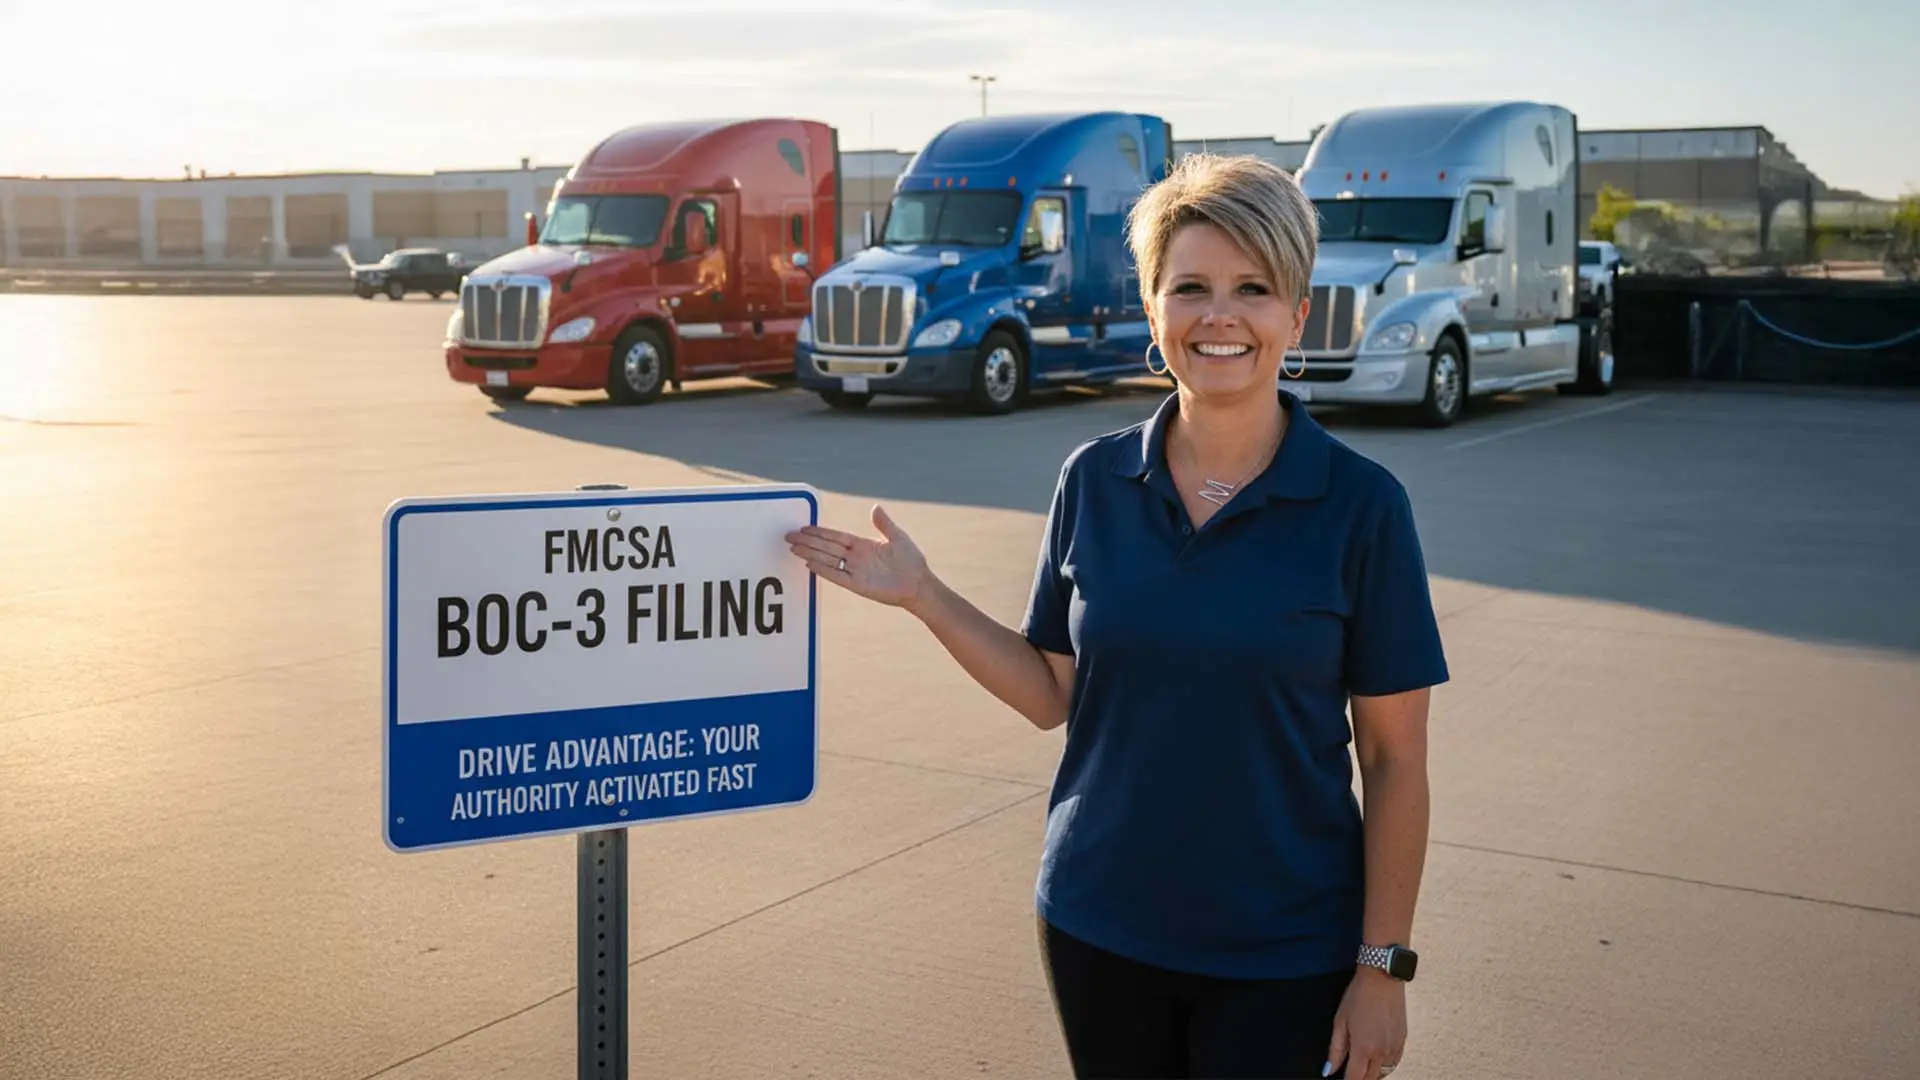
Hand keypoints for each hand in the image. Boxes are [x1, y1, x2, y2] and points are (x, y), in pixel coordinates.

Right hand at [786, 504, 932, 611]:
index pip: (835, 536)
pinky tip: (810, 564)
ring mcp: (855, 570)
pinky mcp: (857, 584)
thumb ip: (884, 524)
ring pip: (827, 559)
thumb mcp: (898, 537)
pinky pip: (836, 576)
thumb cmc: (911, 561)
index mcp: (863, 544)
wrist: (918, 584)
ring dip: (810, 553)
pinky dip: (823, 570)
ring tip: (793, 548)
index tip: (804, 528)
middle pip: (826, 546)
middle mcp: (855, 557)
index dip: (819, 532)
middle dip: (808, 541)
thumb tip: (875, 507)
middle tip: (789, 536)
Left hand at [1325, 968, 1405, 1079]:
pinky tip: (1376, 1062)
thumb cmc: (1359, 996)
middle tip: (1350, 1073)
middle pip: (1370, 1079)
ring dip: (1372, 1075)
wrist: (1382, 979)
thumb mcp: (1340, 1022)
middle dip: (1359, 1079)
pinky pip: (1394, 1064)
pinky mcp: (1403, 1041)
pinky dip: (1384, 1067)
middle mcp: (1382, 1051)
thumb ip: (1335, 1050)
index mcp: (1364, 1048)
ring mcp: (1394, 1047)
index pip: (1355, 1078)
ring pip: (1383, 1073)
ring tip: (1361, 1069)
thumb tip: (1329, 1070)